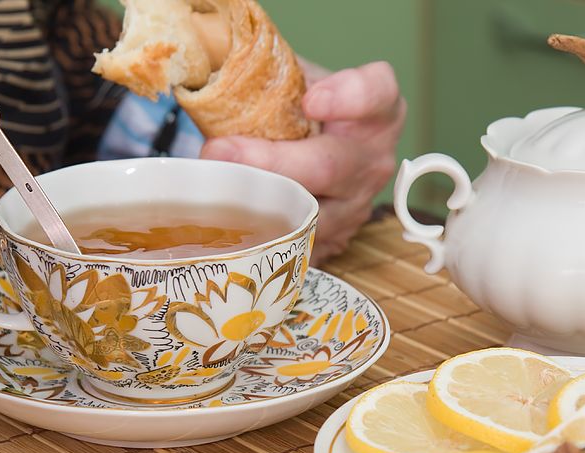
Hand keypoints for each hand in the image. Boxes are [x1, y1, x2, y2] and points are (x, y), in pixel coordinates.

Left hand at [201, 60, 405, 263]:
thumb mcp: (297, 83)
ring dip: (257, 204)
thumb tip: (208, 78)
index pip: (377, 94)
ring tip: (212, 191)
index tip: (311, 101)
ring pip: (310, 214)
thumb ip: (269, 78)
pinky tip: (232, 224)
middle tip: (219, 151)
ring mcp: (359, 204)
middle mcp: (374, 158)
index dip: (349, 97)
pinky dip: (263, 234)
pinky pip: (298, 243)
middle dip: (269, 162)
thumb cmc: (305, 111)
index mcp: (377, 109)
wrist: (319, 149)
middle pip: (330, 166)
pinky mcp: (338, 237)